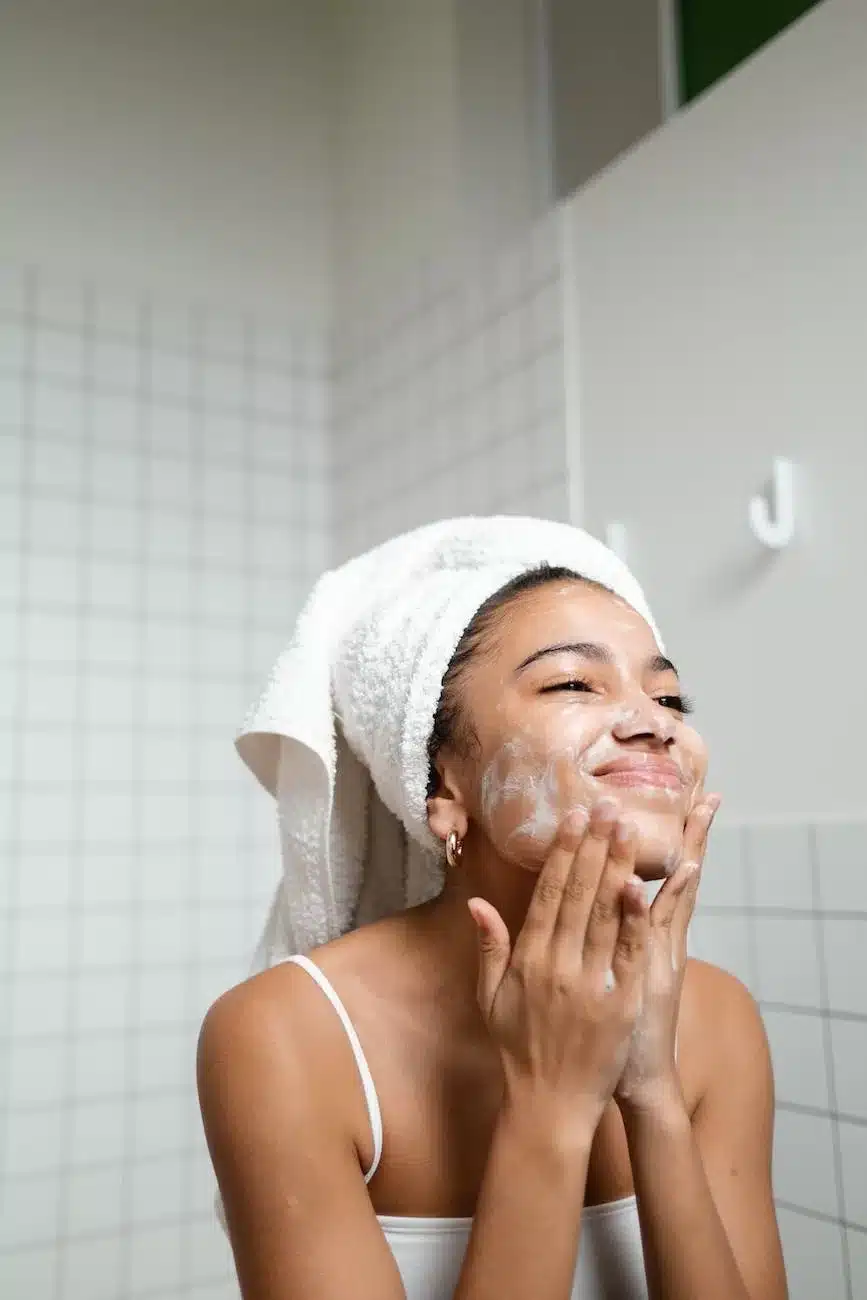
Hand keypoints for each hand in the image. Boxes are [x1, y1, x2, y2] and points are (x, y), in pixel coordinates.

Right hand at [467, 800, 649, 1133]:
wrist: (549, 1106)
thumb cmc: (518, 1050)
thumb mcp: (491, 998)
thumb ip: (489, 947)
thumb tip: (477, 903)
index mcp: (528, 960)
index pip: (548, 893)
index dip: (561, 853)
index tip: (572, 818)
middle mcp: (558, 965)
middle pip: (579, 893)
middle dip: (594, 846)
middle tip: (607, 806)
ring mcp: (590, 983)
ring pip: (606, 914)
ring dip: (617, 868)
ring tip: (629, 829)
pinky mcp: (620, 1004)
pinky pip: (629, 953)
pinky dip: (636, 918)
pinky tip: (643, 886)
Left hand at [614, 795, 720, 1114]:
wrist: (631, 1078)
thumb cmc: (612, 1029)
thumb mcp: (616, 973)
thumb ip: (613, 929)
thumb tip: (607, 891)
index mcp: (647, 934)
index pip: (663, 875)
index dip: (676, 840)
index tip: (692, 799)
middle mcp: (658, 940)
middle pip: (677, 878)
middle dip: (690, 837)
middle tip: (706, 794)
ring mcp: (655, 957)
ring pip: (670, 899)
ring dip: (679, 857)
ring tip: (694, 814)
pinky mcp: (643, 979)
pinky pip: (642, 939)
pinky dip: (640, 911)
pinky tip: (641, 882)